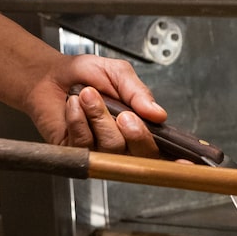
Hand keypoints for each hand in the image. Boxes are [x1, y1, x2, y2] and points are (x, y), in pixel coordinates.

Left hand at [26, 54, 167, 157]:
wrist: (51, 75)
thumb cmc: (86, 75)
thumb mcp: (119, 74)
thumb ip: (138, 92)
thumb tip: (158, 113)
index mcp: (139, 126)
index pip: (161, 150)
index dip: (175, 160)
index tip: (185, 161)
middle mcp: (121, 143)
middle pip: (140, 154)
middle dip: (135, 133)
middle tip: (124, 114)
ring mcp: (99, 151)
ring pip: (111, 147)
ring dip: (99, 117)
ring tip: (87, 94)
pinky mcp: (75, 153)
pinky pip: (84, 144)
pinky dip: (78, 119)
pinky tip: (73, 105)